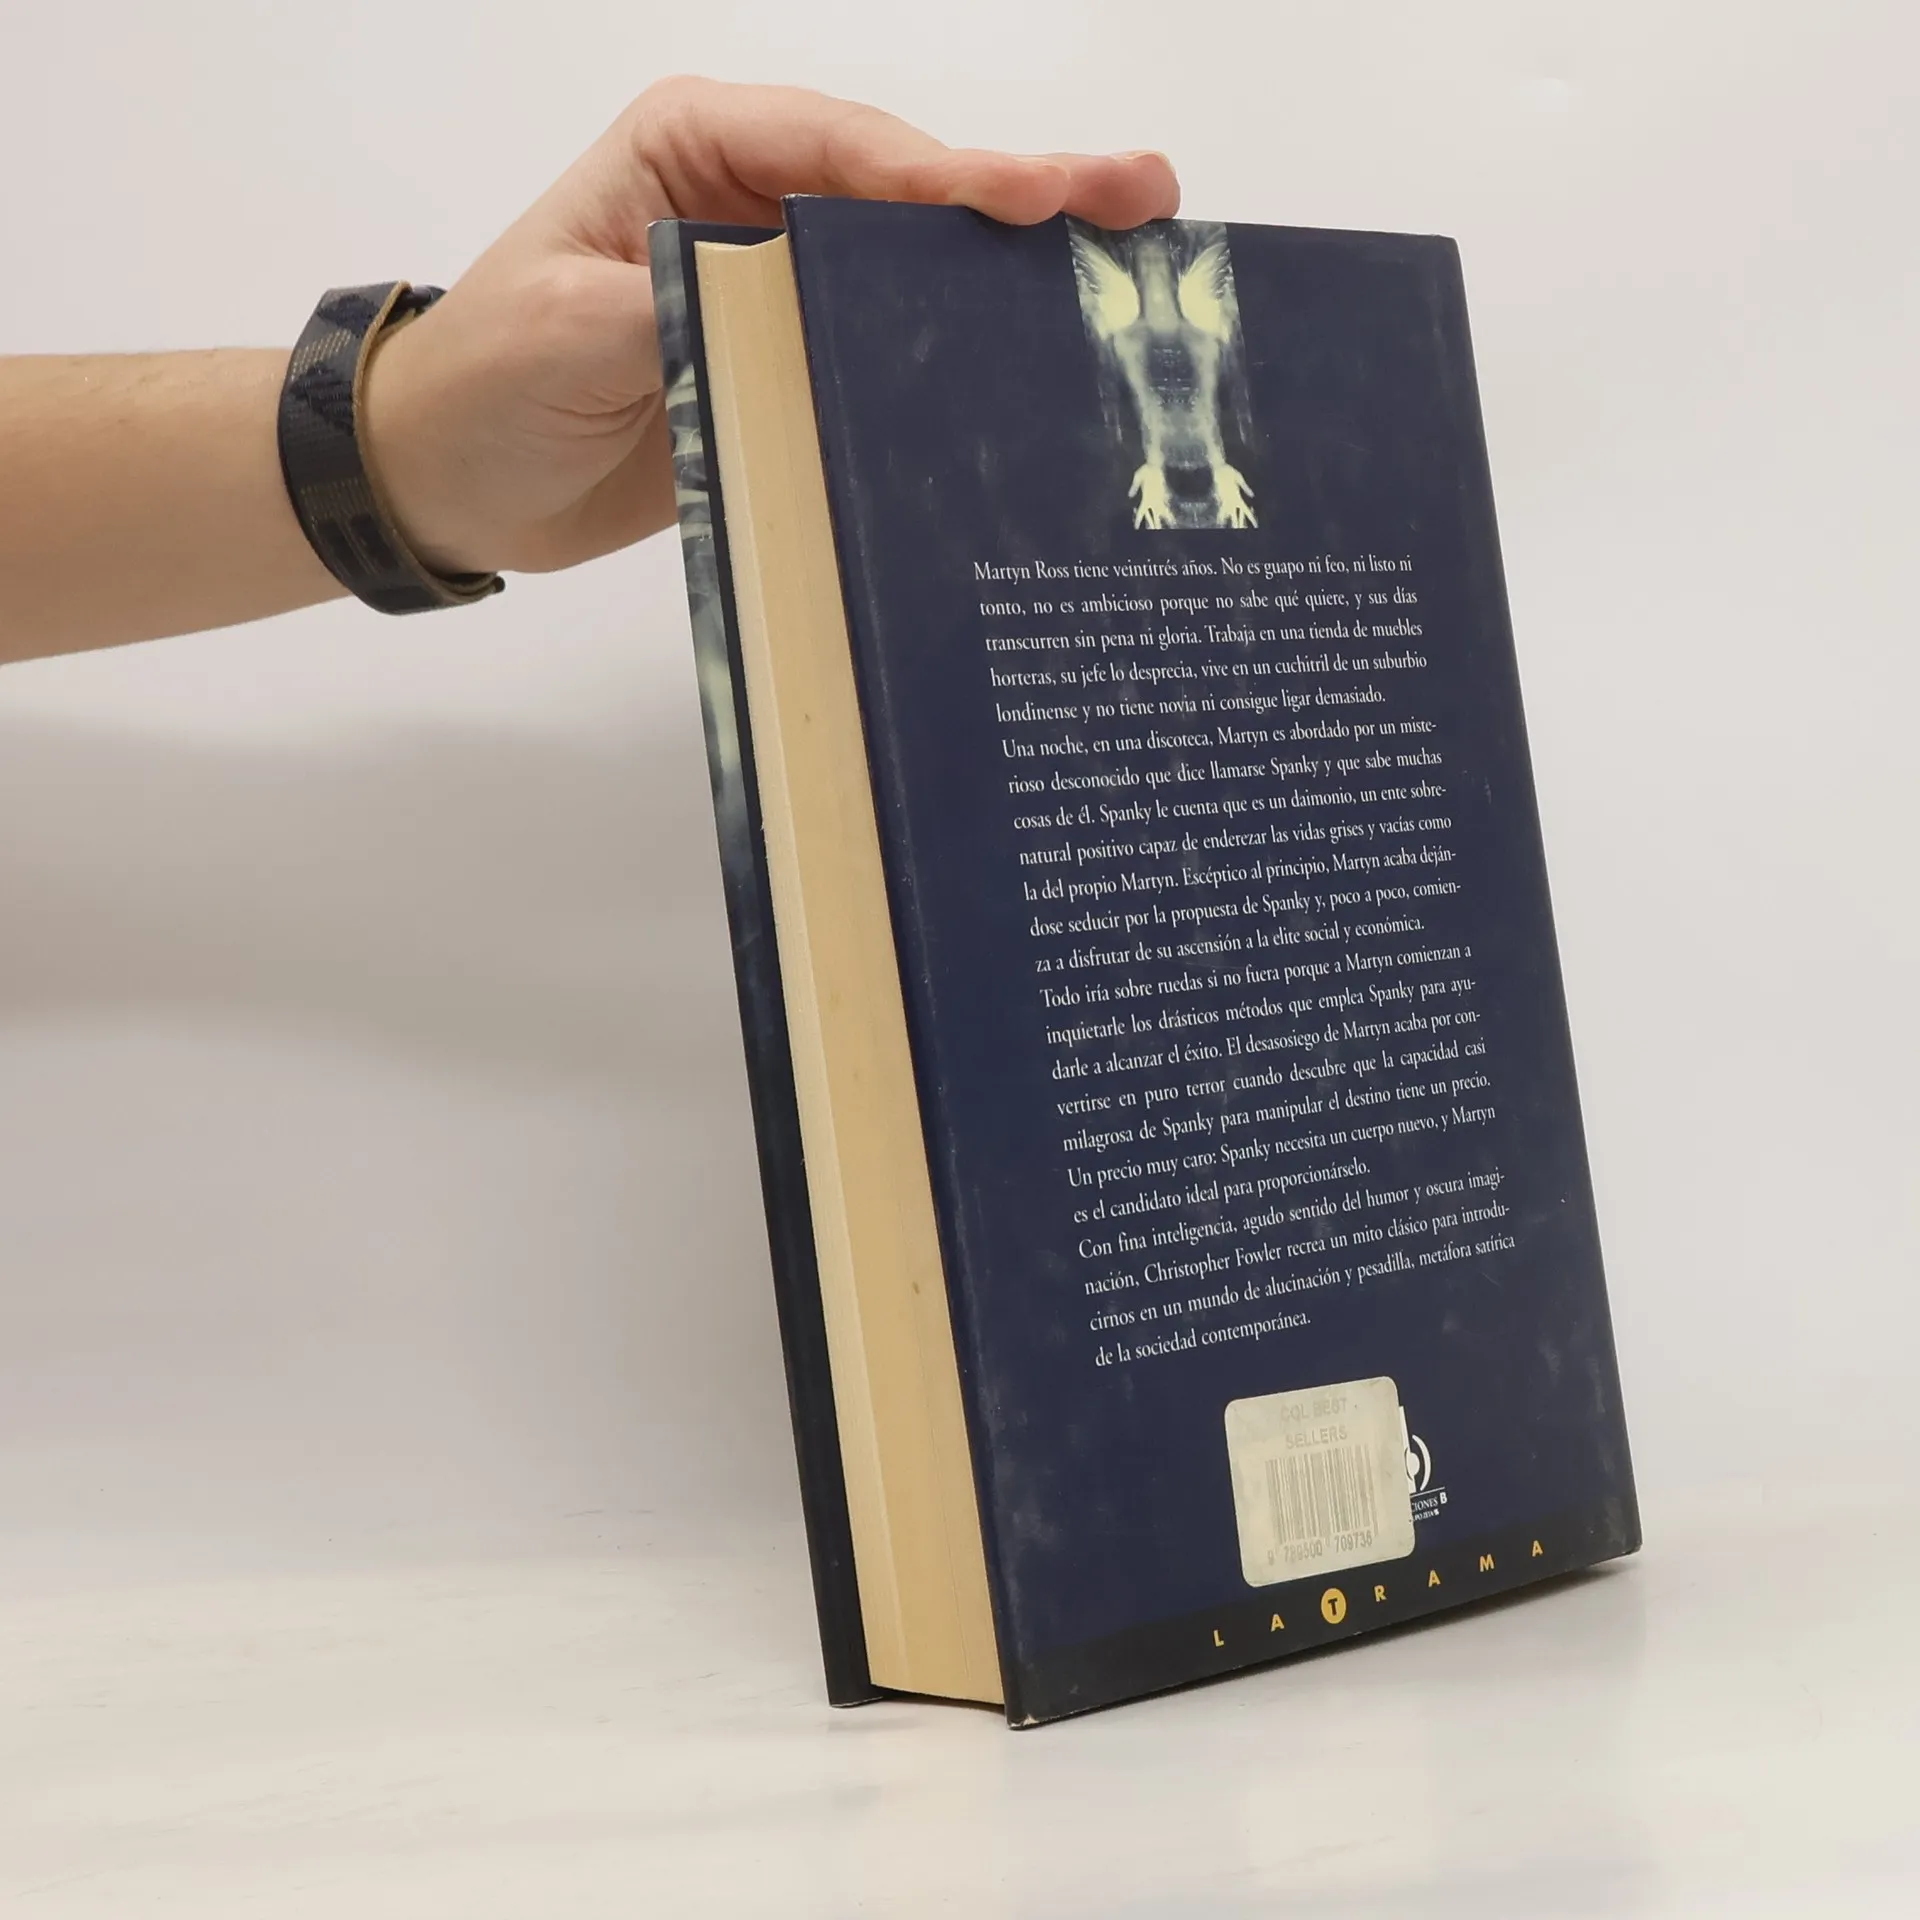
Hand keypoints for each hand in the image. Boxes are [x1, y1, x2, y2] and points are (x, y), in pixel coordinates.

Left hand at [362, 77, 1180, 577]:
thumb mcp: (568, 331)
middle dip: (1024, 198)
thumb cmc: (486, 385)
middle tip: (1143, 198)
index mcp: (696, 151)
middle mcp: (754, 203)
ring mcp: (782, 288)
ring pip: (916, 271)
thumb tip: (787, 306)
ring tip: (1136, 269)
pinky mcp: (793, 369)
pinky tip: (1044, 367)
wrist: (450, 481)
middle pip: (907, 193)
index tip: (1035, 200)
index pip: (841, 152)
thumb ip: (683, 307)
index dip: (943, 176)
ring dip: (1019, 275)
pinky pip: (888, 357)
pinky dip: (962, 360)